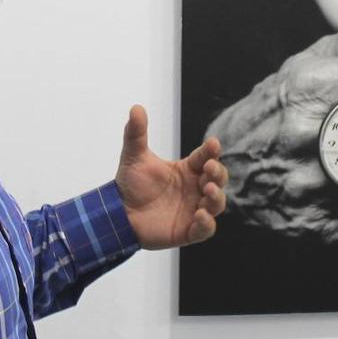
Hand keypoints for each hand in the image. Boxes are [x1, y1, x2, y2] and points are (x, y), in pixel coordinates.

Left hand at [115, 104, 226, 249]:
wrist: (118, 213)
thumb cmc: (130, 184)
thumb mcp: (134, 156)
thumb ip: (136, 133)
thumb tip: (136, 107)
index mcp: (187, 169)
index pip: (206, 157)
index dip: (211, 151)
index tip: (212, 144)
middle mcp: (195, 188)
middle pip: (218, 179)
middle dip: (219, 172)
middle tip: (210, 168)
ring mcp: (194, 209)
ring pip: (217, 203)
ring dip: (217, 196)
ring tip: (208, 189)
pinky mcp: (188, 231)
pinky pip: (206, 229)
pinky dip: (207, 223)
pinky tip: (200, 215)